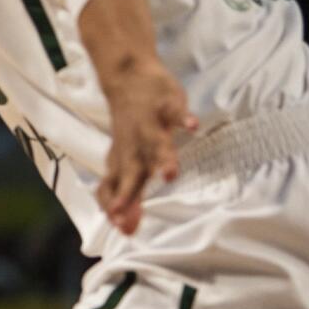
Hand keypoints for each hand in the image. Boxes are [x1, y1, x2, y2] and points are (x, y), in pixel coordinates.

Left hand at [96, 66, 198, 234]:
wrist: (127, 78)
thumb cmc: (131, 129)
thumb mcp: (124, 161)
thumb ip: (127, 194)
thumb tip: (126, 230)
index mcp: (124, 161)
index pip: (115, 187)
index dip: (116, 206)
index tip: (123, 229)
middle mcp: (134, 146)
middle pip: (132, 171)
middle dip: (129, 193)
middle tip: (125, 215)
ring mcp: (150, 124)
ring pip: (156, 143)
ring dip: (163, 158)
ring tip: (170, 174)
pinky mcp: (167, 105)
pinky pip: (176, 112)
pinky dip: (184, 119)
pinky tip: (193, 127)